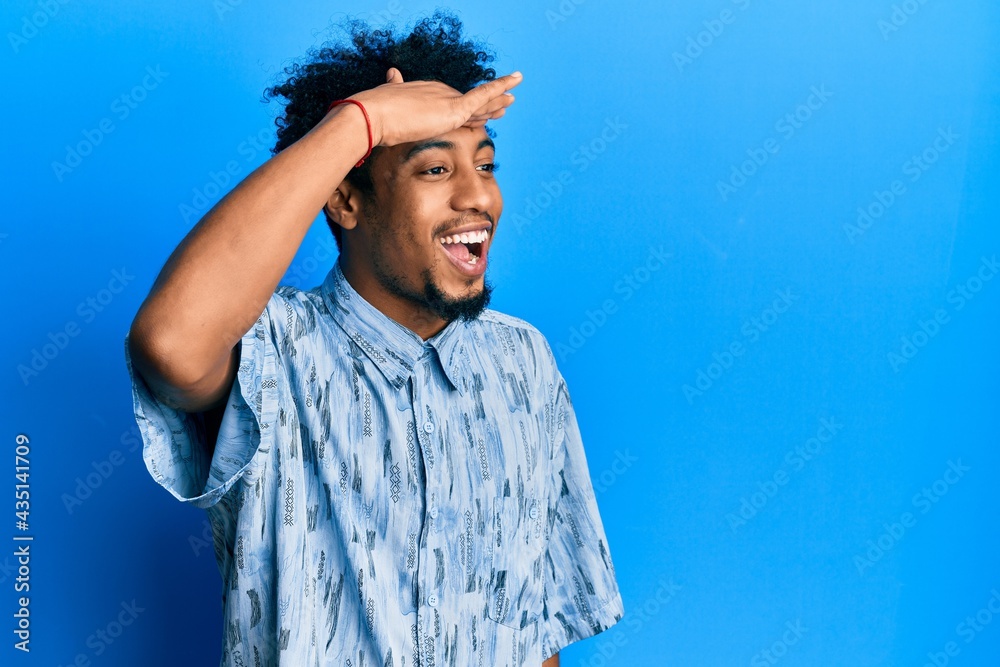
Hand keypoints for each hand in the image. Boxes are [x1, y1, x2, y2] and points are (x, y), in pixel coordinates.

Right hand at [343, 68, 522, 147]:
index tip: (481, 112)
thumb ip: (394, 87)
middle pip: (469, 102)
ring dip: (498, 98)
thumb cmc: (376, 114)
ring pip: (480, 101)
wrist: (373, 115)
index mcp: (427, 93)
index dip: (468, 109)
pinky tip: (513, 85)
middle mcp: (440, 92)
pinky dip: (499, 88)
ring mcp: (448, 99)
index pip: (452, 104)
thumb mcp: (388, 98)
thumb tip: (391, 73)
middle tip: (505, 103)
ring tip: (513, 97)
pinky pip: (483, 96)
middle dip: (487, 104)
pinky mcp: (454, 108)